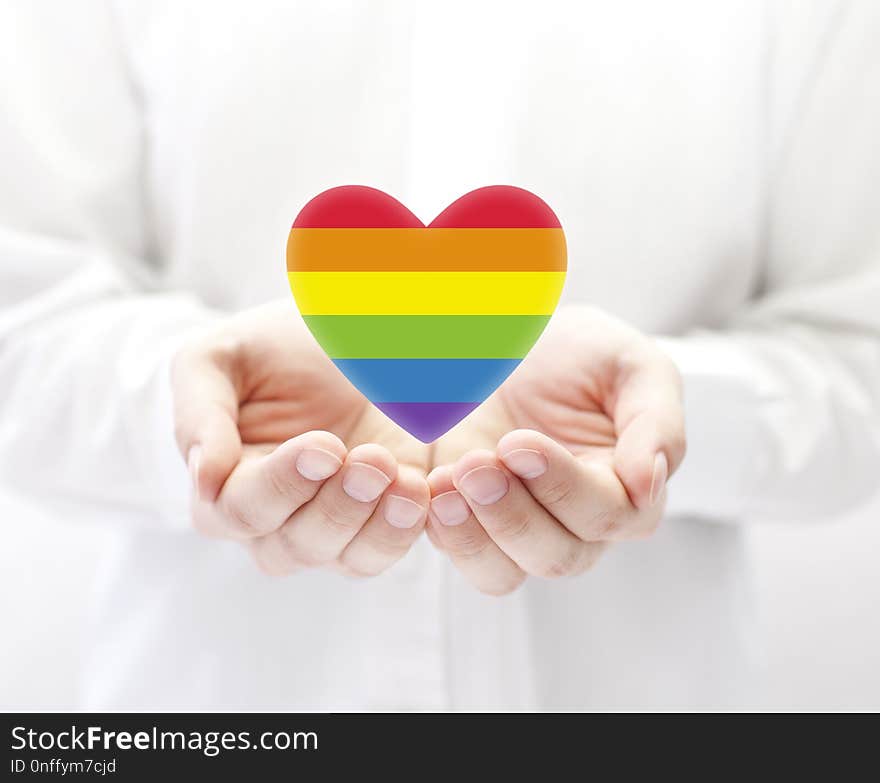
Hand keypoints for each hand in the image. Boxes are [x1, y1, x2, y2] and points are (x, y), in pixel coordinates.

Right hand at [171, 302, 430, 576]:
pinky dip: (406, 528)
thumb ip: (200, 414)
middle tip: (370, 460)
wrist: (324, 343)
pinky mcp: (377, 519)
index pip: (242, 510)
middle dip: (337, 506)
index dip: (283, 484)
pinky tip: (421, 491)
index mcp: (223, 489)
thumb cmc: (261, 355)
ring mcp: (329, 527)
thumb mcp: (215, 362)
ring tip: (404, 483)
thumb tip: (203, 478)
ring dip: (376, 526)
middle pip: (296, 545)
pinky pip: (387, 548)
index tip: (324, 445)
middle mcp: (273, 524)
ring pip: (345, 558)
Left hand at [428, 307, 685, 594]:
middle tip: (477, 463)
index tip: (519, 442)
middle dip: (512, 515)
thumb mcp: (632, 366)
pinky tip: (434, 489)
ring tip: (449, 482)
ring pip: (506, 573)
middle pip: (556, 556)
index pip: (609, 516)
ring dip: (475, 535)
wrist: (516, 339)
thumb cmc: (583, 356)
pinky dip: (446, 533)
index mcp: (627, 489)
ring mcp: (521, 526)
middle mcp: (577, 523)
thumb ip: (656, 422)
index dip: (563, 487)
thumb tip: (651, 484)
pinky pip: (464, 557)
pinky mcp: (474, 521)